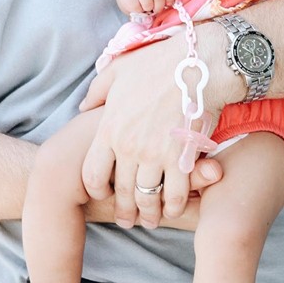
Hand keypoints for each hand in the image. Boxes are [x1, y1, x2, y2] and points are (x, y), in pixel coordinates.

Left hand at [80, 38, 222, 227]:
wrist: (199, 63)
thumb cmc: (159, 63)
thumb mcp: (118, 70)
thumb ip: (97, 91)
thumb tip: (84, 106)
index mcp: (110, 128)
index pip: (93, 174)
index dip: (97, 190)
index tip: (105, 194)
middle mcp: (129, 147)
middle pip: (121, 191)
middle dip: (124, 210)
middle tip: (129, 219)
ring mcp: (156, 154)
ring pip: (147, 197)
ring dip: (149, 213)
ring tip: (151, 220)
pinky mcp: (182, 157)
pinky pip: (175, 194)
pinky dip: (174, 206)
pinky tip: (175, 209)